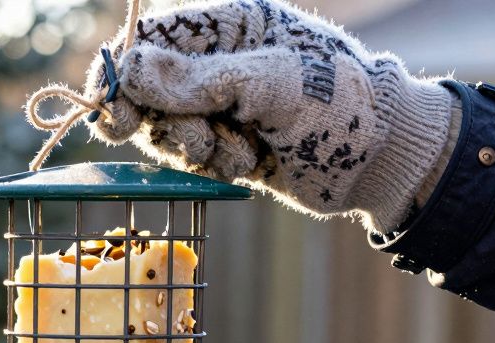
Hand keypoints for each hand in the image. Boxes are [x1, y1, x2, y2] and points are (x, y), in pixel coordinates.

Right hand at [84, 0, 457, 233]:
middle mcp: (220, 63)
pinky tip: (250, 162)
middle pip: (148, 87)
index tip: (112, 106)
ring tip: (231, 147)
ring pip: (166, 128)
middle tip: (165, 134)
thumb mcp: (267, 83)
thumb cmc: (337, 103)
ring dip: (190, 145)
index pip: (154, 36)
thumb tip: (128, 70)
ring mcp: (224, 106)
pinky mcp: (229, 146)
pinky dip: (213, 165)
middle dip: (153, 116)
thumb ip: (196, 79)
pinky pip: (192, 158)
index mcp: (231, 25)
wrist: (382, 159)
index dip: (123, 70)